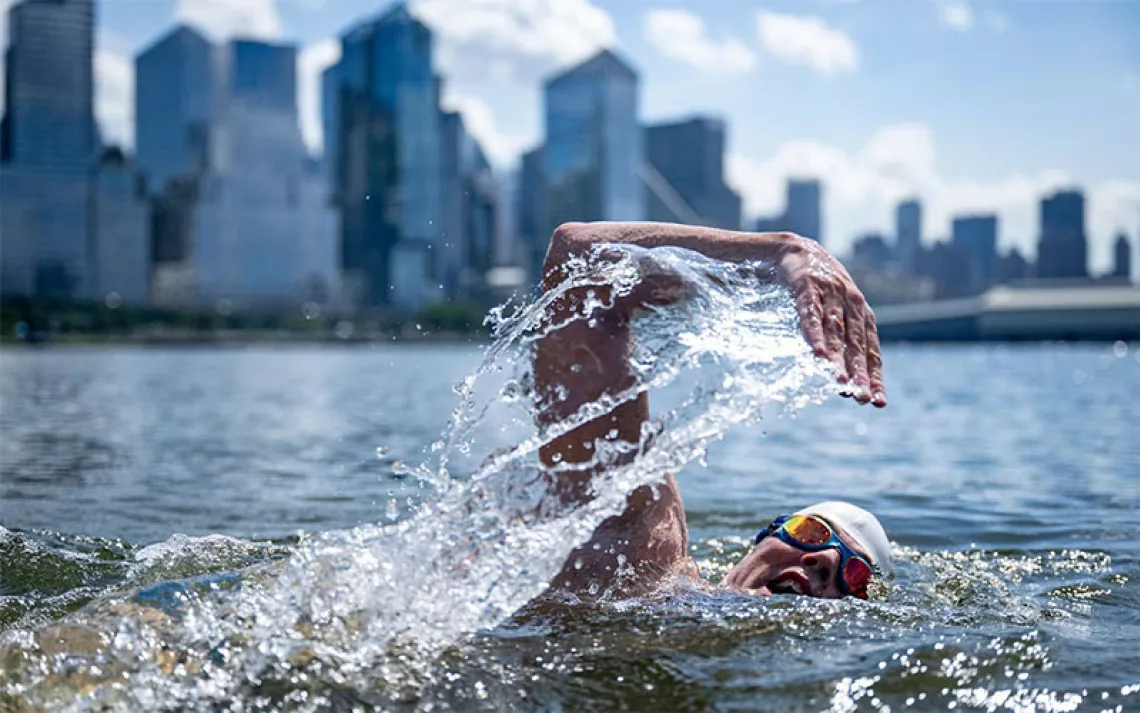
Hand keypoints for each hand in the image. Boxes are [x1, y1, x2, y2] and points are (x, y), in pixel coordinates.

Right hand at [777, 237, 885, 406]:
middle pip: (856, 346)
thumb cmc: (818, 286)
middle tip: (861, 398)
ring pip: (836, 333)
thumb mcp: (834, 311)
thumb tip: (845, 376)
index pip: (871, 351)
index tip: (877, 402)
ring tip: (841, 384)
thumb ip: (840, 339)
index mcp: (862, 314)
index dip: (875, 377)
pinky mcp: (808, 287)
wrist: (796, 249)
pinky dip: (815, 335)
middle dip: (860, 374)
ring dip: (839, 359)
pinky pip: (811, 315)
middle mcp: (852, 305)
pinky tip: (818, 354)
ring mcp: (831, 294)